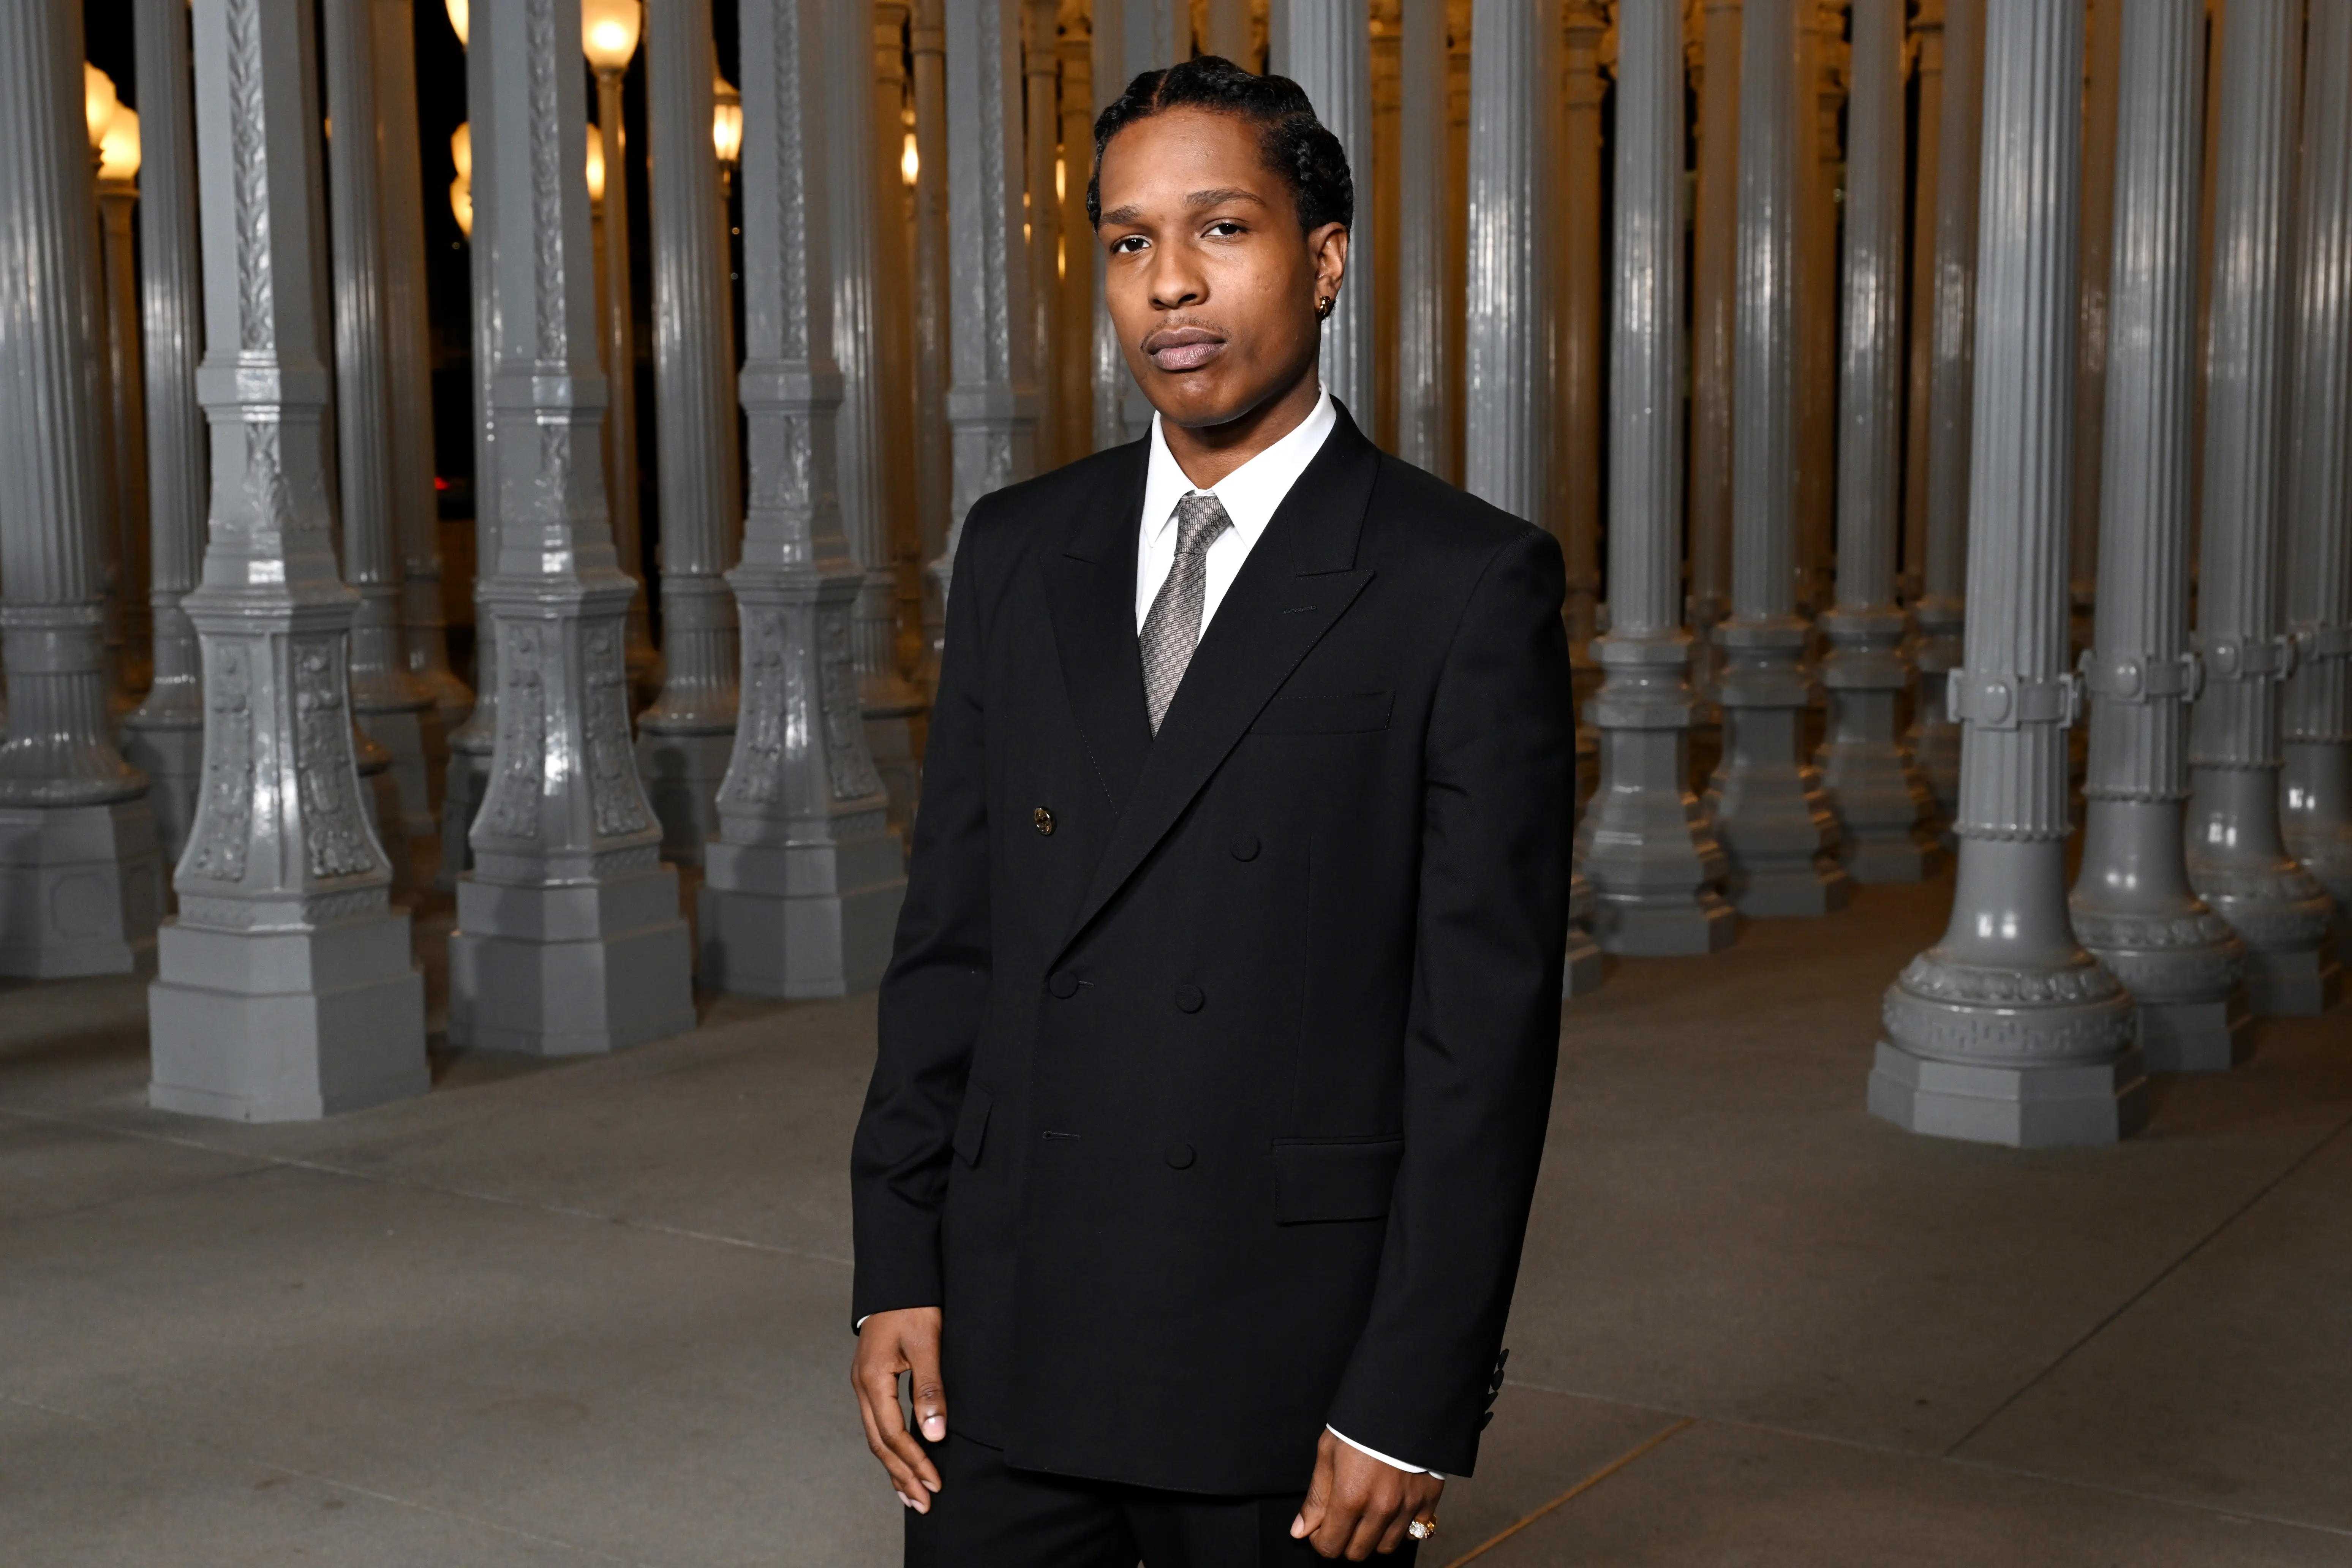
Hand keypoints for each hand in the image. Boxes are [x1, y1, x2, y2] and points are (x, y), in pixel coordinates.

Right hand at [851, 1307, 946, 1512]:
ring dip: (894, 1467)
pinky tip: (901, 1462)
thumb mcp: (927, 1343)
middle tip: (924, 1502)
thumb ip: (930, 1388)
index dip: (914, 1462)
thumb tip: (934, 1433)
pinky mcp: (872, 1382)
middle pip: (879, 1444)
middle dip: (902, 1475)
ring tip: (912, 1495)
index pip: (892, 1434)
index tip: (936, 1482)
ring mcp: (864, 1385)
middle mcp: (863, 1386)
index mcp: (873, 1379)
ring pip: (876, 1437)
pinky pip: (878, 1424)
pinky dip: (890, 1448)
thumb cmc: (914, 1306)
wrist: (898, 1278)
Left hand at [1291, 1430, 1444, 1558]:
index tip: (1320, 1528)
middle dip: (1344, 1541)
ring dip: (1372, 1537)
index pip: (1330, 1545)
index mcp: (1350, 1496)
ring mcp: (1407, 1507)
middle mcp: (1380, 1509)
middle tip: (1342, 1520)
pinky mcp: (1428, 1500)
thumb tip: (1300, 1531)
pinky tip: (1393, 1509)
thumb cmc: (1360, 1425)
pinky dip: (1402, 1528)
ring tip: (1367, 1514)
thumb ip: (1316, 1497)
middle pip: (1358, 1552)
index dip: (1320, 1540)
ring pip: (1386, 1547)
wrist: (1403, 1402)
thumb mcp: (1328, 1453)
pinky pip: (1415, 1532)